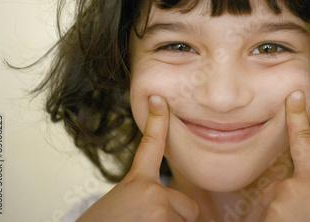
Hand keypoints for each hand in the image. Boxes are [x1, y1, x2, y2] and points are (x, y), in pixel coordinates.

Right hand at [77, 96, 198, 221]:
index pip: (151, 145)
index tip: (159, 99)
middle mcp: (151, 190)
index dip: (158, 121)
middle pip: (188, 207)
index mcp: (136, 183)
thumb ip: (146, 199)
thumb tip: (172, 209)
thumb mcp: (121, 207)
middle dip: (175, 219)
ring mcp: (160, 208)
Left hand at [257, 91, 309, 221]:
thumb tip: (280, 200)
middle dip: (275, 213)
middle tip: (302, 221)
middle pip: (270, 195)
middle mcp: (294, 187)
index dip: (297, 118)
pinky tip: (289, 213)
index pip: (303, 143)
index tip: (294, 94)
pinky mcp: (270, 216)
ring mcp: (280, 202)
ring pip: (262, 214)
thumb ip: (303, 195)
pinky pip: (257, 219)